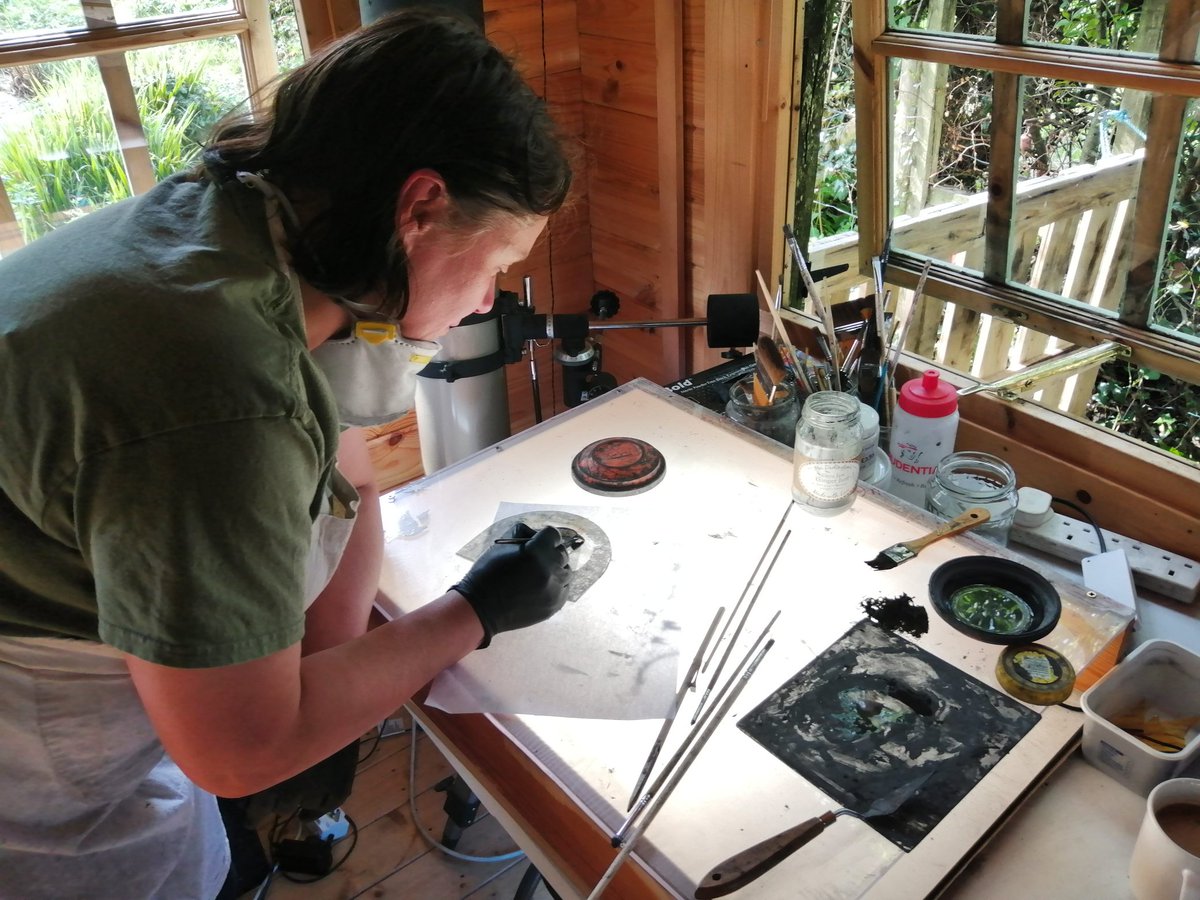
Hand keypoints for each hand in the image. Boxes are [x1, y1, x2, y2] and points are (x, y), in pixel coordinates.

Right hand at [452, 523, 571, 647]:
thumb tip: (538, 535)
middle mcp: (550, 570)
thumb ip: (523, 533)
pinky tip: (541, 587)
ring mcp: (555, 589)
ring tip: (539, 575)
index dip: (545, 537)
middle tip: (536, 560)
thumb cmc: (488, 572)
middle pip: (562, 553)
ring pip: (566, 571)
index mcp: (536, 552)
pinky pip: (565, 588)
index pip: (554, 535)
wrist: (482, 608)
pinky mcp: (555, 604)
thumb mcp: (501, 544)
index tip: (538, 542)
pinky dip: (556, 586)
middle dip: (550, 553)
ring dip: (555, 570)